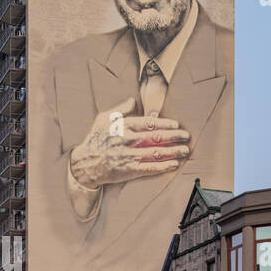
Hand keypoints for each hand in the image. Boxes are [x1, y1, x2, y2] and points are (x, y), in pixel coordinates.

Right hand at [69, 96, 189, 188]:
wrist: (84, 164)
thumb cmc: (95, 140)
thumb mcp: (103, 119)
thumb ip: (120, 109)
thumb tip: (134, 100)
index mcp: (123, 126)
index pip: (149, 123)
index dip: (165, 124)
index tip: (176, 125)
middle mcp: (128, 140)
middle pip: (156, 137)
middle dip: (174, 136)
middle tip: (186, 136)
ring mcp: (129, 156)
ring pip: (156, 152)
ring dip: (173, 151)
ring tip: (185, 150)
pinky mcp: (129, 170)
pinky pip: (149, 168)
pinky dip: (163, 166)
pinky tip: (174, 164)